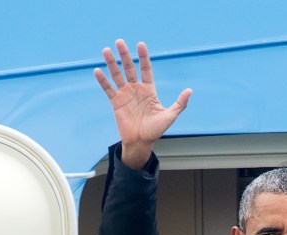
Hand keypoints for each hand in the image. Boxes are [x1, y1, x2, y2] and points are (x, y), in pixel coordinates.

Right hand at [94, 39, 191, 168]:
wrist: (140, 142)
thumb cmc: (156, 130)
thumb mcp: (170, 116)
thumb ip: (179, 103)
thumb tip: (189, 91)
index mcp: (149, 90)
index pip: (146, 69)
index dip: (143, 57)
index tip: (140, 45)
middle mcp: (136, 89)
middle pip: (129, 68)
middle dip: (125, 55)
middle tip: (119, 41)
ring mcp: (125, 95)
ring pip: (117, 75)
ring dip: (112, 63)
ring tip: (106, 50)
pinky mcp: (116, 103)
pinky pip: (108, 89)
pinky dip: (103, 81)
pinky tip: (97, 71)